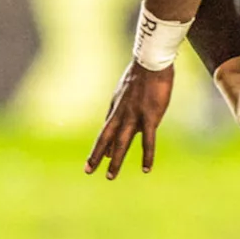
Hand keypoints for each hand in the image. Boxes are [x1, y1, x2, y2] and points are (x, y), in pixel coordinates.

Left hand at [85, 61, 173, 178]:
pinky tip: (146, 169)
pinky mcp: (149, 117)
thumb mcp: (129, 87)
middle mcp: (121, 113)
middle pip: (106, 138)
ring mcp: (134, 116)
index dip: (103, 144)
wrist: (151, 62)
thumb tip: (124, 109)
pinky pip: (148, 141)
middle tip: (88, 170)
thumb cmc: (143, 71)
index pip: (108, 129)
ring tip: (110, 176)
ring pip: (121, 143)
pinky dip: (146, 156)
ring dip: (115, 160)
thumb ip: (125, 101)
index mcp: (117, 105)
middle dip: (97, 155)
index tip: (99, 157)